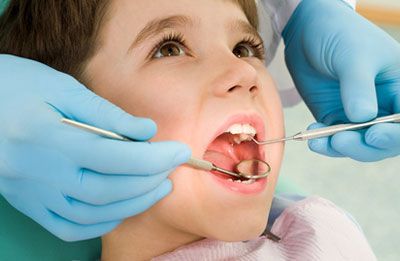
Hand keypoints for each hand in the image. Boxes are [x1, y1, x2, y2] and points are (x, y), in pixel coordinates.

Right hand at [0, 55, 190, 240]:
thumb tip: (147, 132)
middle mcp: (39, 173)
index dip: (155, 158)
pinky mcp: (28, 204)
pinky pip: (70, 227)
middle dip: (150, 180)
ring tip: (159, 187)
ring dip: (134, 203)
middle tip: (172, 167)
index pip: (116, 158)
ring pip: (93, 213)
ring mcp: (32, 194)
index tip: (179, 151)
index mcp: (48, 138)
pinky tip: (122, 208)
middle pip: (109, 189)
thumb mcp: (61, 88)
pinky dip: (102, 222)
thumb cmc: (15, 87)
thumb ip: (106, 114)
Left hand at [283, 0, 399, 161]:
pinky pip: (335, 138)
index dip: (395, 134)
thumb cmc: (339, 35)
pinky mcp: (336, 117)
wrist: (308, 31)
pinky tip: (313, 137)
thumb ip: (358, 86)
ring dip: (343, 147)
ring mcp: (359, 114)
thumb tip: (363, 118)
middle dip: (366, 146)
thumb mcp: (352, 56)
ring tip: (322, 141)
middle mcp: (384, 104)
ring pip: (360, 144)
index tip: (374, 134)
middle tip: (341, 140)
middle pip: (385, 140)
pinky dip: (325, 142)